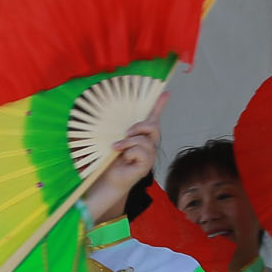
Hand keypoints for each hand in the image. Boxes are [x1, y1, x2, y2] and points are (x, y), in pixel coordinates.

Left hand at [83, 94, 166, 224]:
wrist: (107, 180)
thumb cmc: (109, 160)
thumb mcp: (113, 139)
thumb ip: (116, 129)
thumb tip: (105, 113)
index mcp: (141, 136)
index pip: (153, 118)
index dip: (159, 105)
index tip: (166, 92)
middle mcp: (148, 145)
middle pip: (154, 126)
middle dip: (140, 126)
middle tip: (126, 132)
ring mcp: (149, 156)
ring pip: (144, 140)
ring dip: (127, 142)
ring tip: (117, 149)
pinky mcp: (146, 166)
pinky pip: (141, 152)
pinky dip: (129, 152)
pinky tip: (124, 158)